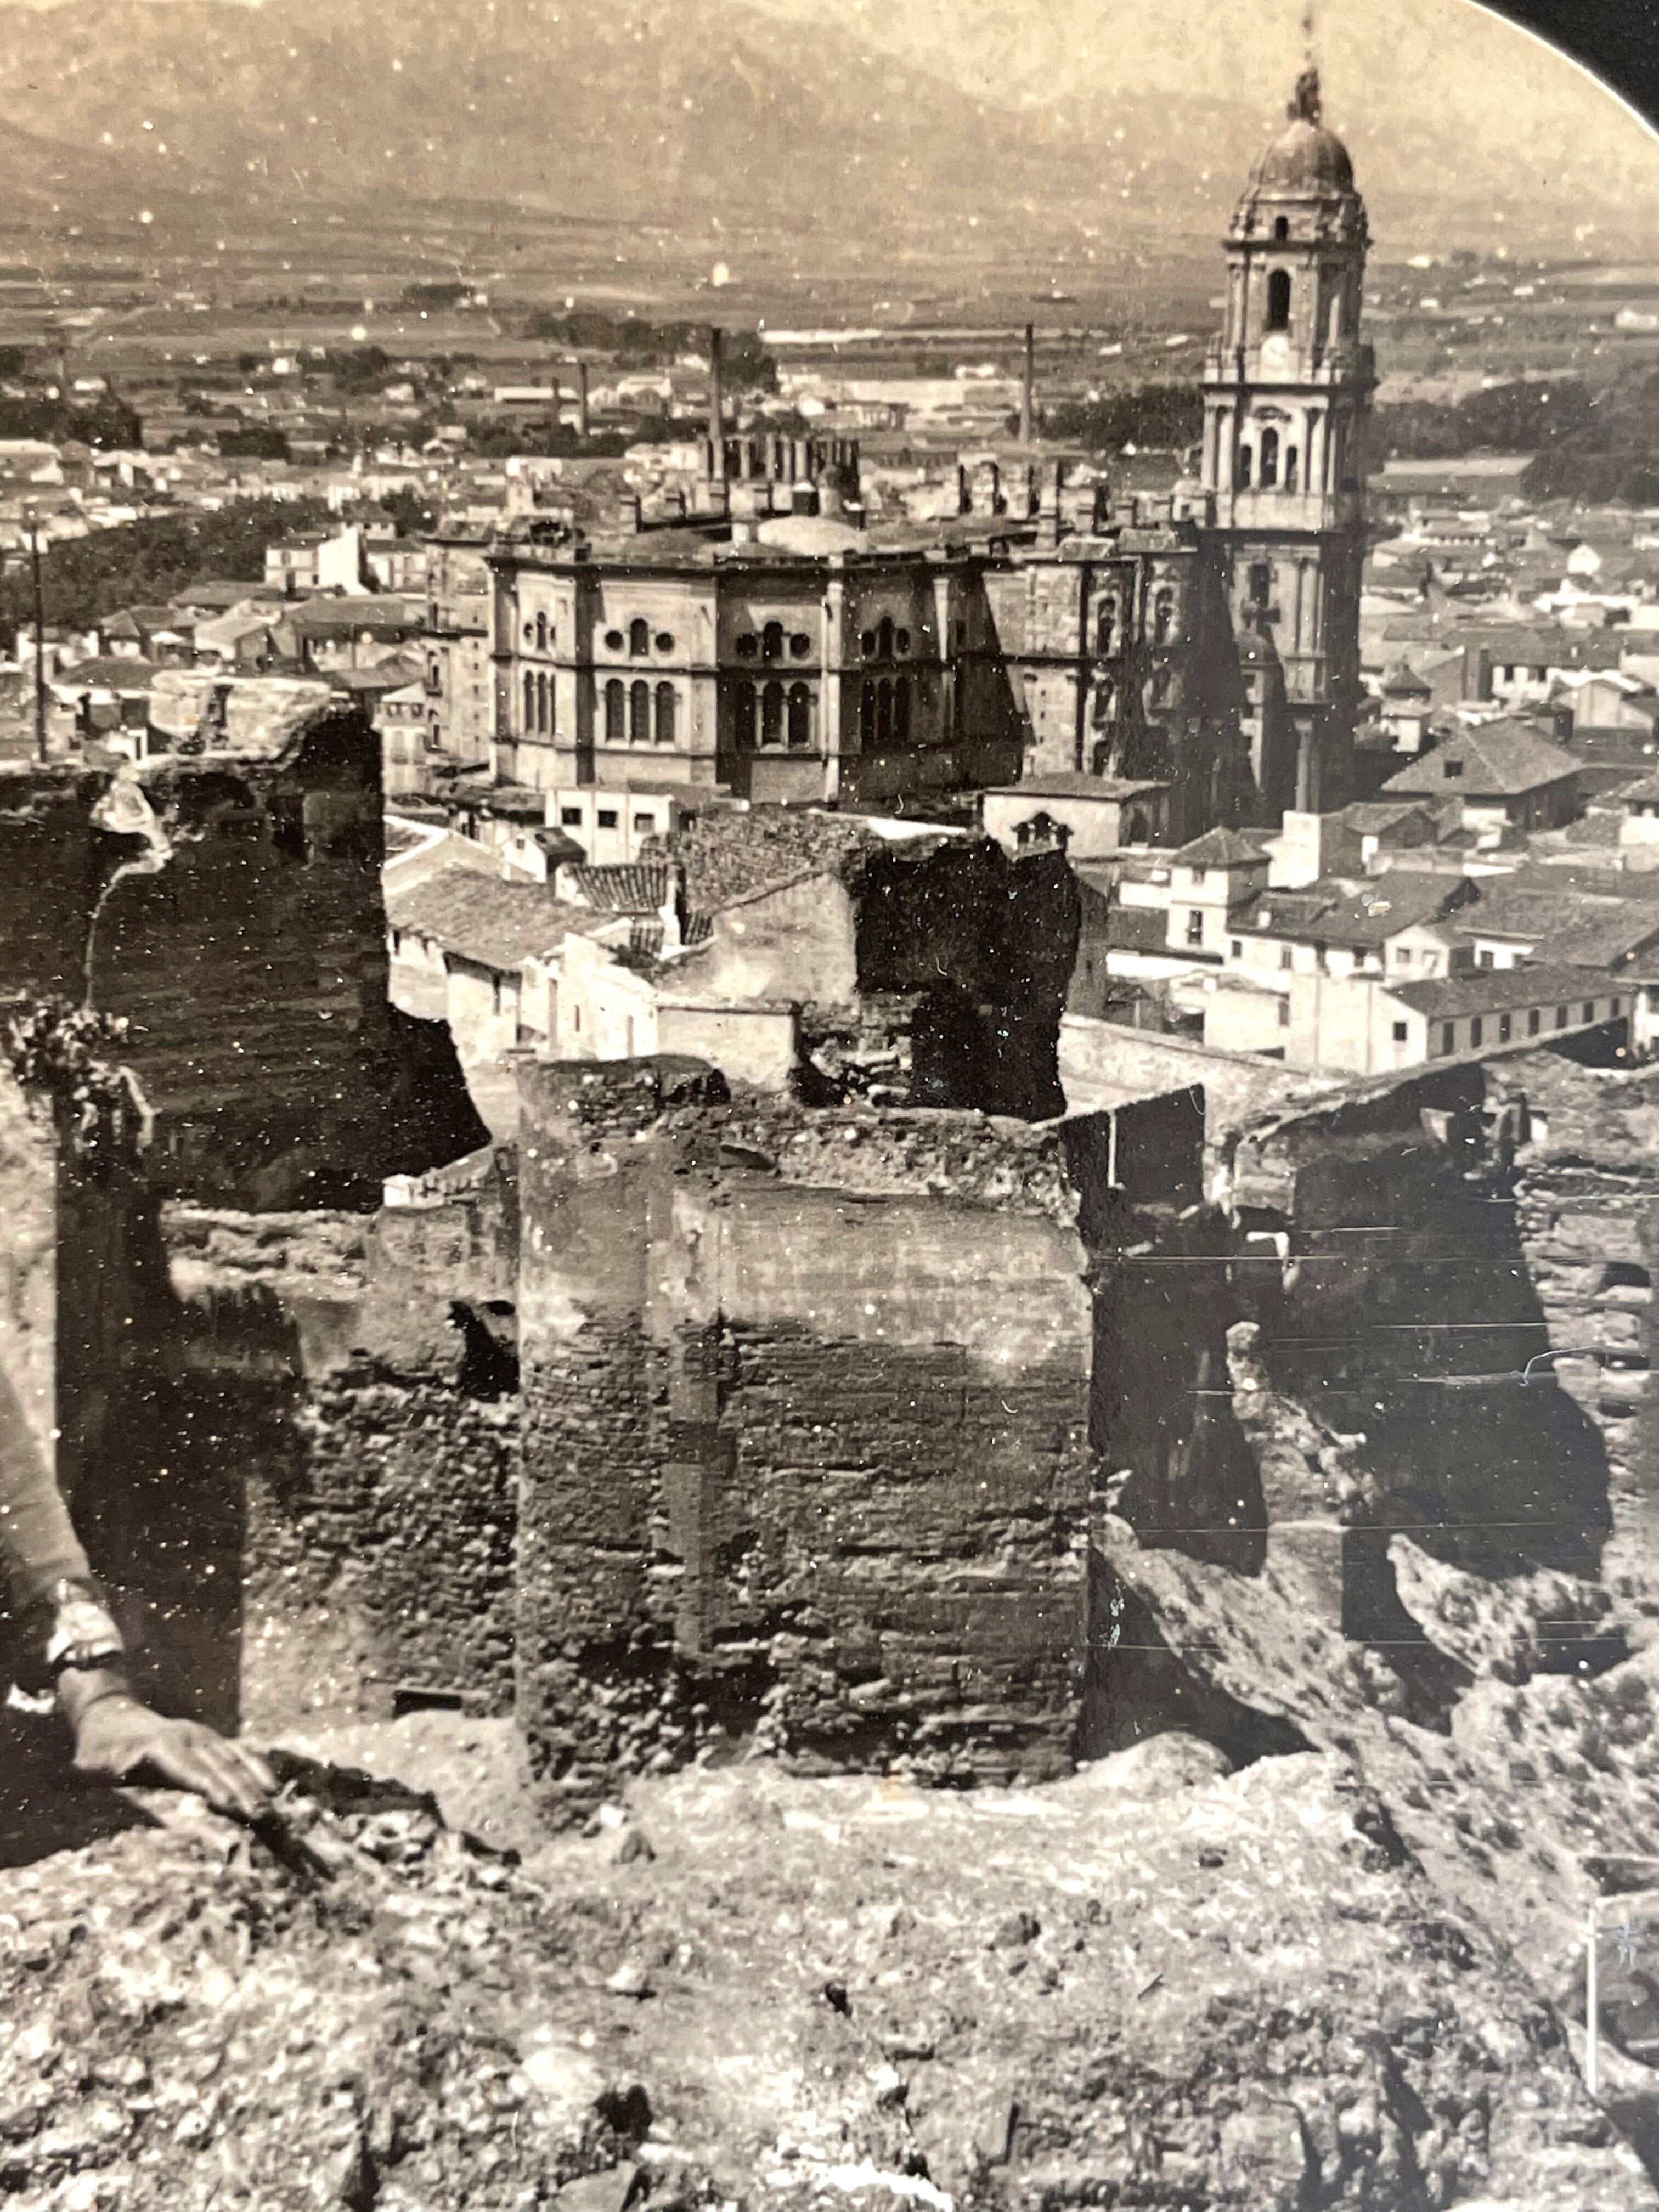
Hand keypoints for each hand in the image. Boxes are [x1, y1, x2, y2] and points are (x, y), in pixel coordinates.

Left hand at [71, 1690, 275, 1821]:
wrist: (111, 1715)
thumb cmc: (97, 1751)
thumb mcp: (90, 1766)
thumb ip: (104, 1774)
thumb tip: (121, 1779)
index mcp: (160, 1746)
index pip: (192, 1770)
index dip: (212, 1786)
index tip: (231, 1805)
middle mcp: (188, 1738)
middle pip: (221, 1767)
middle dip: (243, 1792)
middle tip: (264, 1818)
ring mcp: (203, 1737)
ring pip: (235, 1760)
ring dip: (254, 1784)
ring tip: (273, 1808)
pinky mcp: (211, 1741)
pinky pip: (239, 1753)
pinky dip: (257, 1769)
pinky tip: (273, 1788)